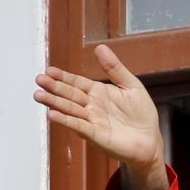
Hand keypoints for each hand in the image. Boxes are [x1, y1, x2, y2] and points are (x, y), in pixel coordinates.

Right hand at [33, 44, 169, 189]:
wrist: (150, 142)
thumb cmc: (142, 115)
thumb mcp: (131, 86)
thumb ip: (115, 68)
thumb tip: (100, 48)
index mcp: (98, 92)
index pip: (76, 82)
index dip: (62, 77)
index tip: (48, 70)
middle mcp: (91, 106)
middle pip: (69, 94)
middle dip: (53, 87)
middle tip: (39, 80)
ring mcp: (92, 121)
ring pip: (69, 109)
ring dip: (54, 103)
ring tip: (38, 96)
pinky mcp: (96, 135)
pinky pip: (79, 126)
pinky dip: (66, 120)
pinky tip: (53, 114)